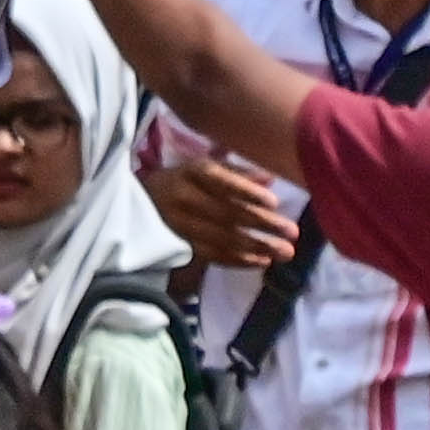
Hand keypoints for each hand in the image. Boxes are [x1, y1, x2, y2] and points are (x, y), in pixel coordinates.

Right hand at [147, 155, 296, 268]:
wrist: (137, 203)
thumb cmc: (180, 180)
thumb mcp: (202, 167)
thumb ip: (235, 173)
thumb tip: (270, 180)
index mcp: (192, 172)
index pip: (221, 182)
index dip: (247, 192)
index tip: (274, 202)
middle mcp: (184, 198)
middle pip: (227, 213)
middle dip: (262, 224)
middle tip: (292, 233)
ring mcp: (181, 225)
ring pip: (223, 238)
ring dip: (257, 247)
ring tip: (284, 253)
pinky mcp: (181, 246)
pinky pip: (213, 255)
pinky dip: (239, 260)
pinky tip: (261, 262)